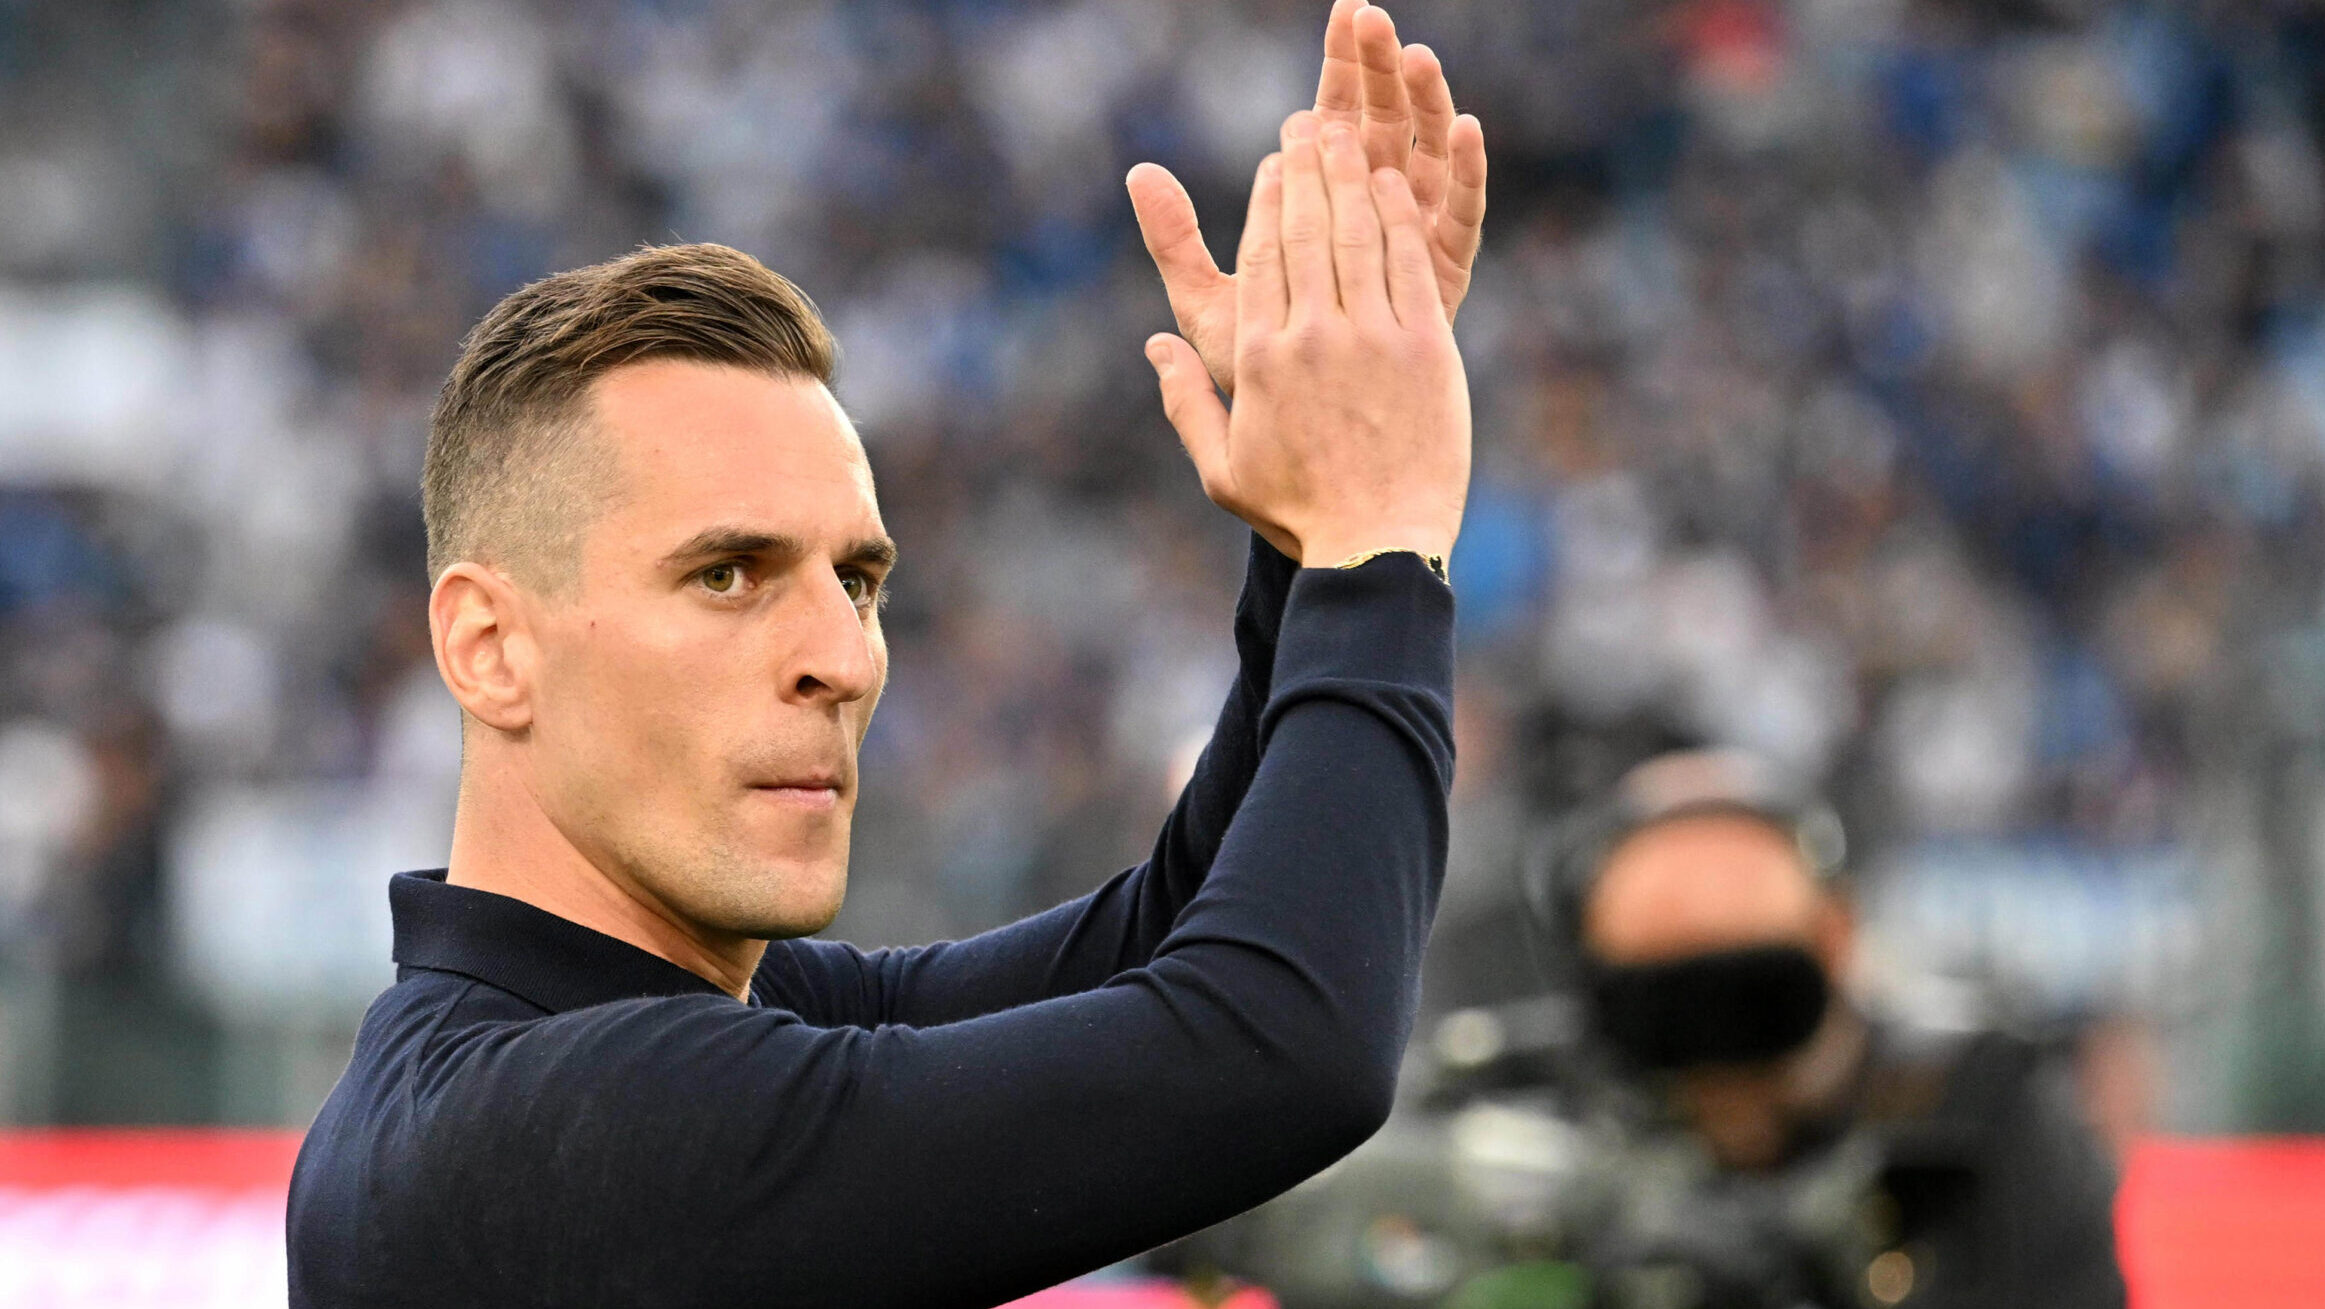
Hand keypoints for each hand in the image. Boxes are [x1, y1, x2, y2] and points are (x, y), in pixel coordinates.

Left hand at [1128, 1, 1486, 396]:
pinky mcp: (1445, 273)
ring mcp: (1412, 240)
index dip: (1333, 67)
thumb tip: (1136, 173)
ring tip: (1415, 53)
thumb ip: (1179, 243)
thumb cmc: (1267, 381)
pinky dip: (1466, 171)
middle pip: (1377, 122)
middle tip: (1368, 14)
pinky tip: (1464, 126)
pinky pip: (1461, 214)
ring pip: (1422, 154)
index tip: (1338, 12)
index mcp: (1316, 211)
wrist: (1316, 449)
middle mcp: (1369, 215)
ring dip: (1422, 102)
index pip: (1323, 121)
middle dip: (1373, 68)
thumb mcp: (1212, 307)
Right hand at [1144, 113, 1469, 567]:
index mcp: (1260, 360)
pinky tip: (1391, 186)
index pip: (1262, 257)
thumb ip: (1186, 401)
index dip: (1269, 200)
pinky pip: (1409, 266)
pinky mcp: (1427, 350)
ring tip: (1347, 133)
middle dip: (1307, 169)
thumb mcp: (1221, 468)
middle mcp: (1314, 338)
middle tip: (1308, 124)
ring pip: (1359, 236)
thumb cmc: (1297, 513)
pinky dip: (1399, 219)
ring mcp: (1374, 340)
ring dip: (1350, 177)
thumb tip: (1155, 347)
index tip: (1273, 165)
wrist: (1378, 547)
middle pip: (1308, 230)